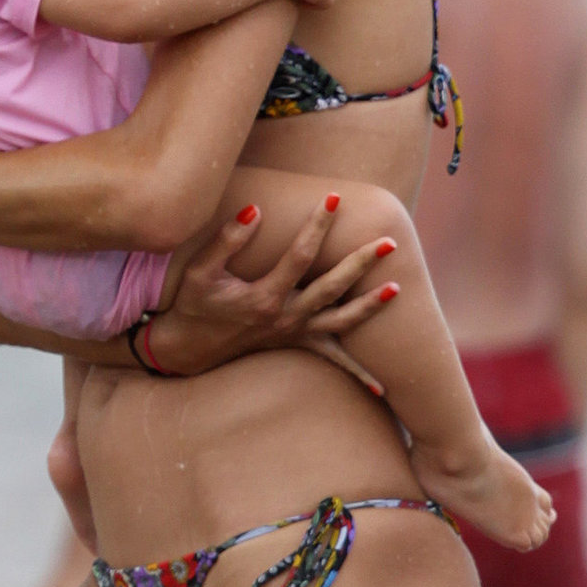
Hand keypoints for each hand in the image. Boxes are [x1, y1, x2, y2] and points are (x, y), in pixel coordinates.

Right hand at [145, 198, 395, 386]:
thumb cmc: (194, 305)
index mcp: (264, 297)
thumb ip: (227, 241)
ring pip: (341, 323)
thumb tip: (255, 211)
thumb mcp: (200, 272)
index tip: (334, 199)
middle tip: (389, 242)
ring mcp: (293, 334)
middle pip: (333, 288)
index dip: (318, 225)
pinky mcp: (295, 344)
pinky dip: (357, 374)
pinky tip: (382, 387)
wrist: (189, 348)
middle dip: (362, 264)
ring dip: (370, 307)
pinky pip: (331, 361)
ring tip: (398, 289)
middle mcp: (285, 318)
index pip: (301, 255)